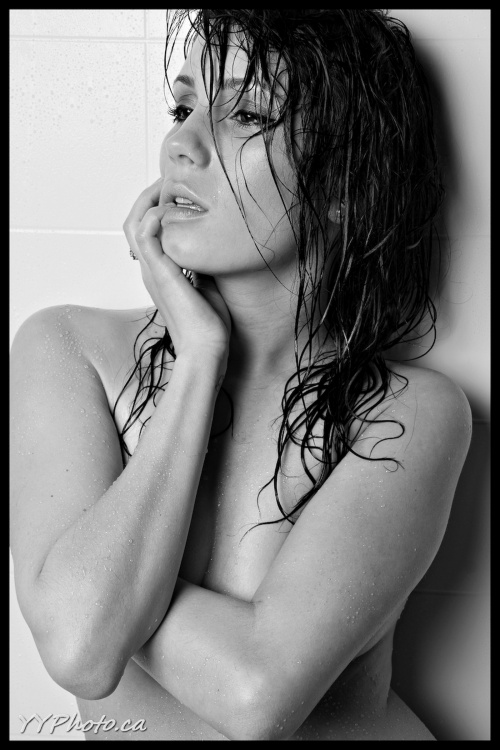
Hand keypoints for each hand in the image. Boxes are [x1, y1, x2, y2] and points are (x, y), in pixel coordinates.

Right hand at [123, 180, 230, 363]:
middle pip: (134, 220)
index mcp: (160, 271)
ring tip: (167, 187)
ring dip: (148, 200)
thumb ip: (204, 263)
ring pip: (134, 223)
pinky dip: (152, 219)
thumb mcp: (208, 283)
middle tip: (170, 181)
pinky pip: (145, 238)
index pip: (147, 229)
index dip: (157, 205)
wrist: (207, 350)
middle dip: (150, 196)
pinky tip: (167, 211)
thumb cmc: (209, 325)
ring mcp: (153, 272)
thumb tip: (217, 244)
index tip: (178, 192)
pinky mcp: (161, 275)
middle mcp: (151, 269)